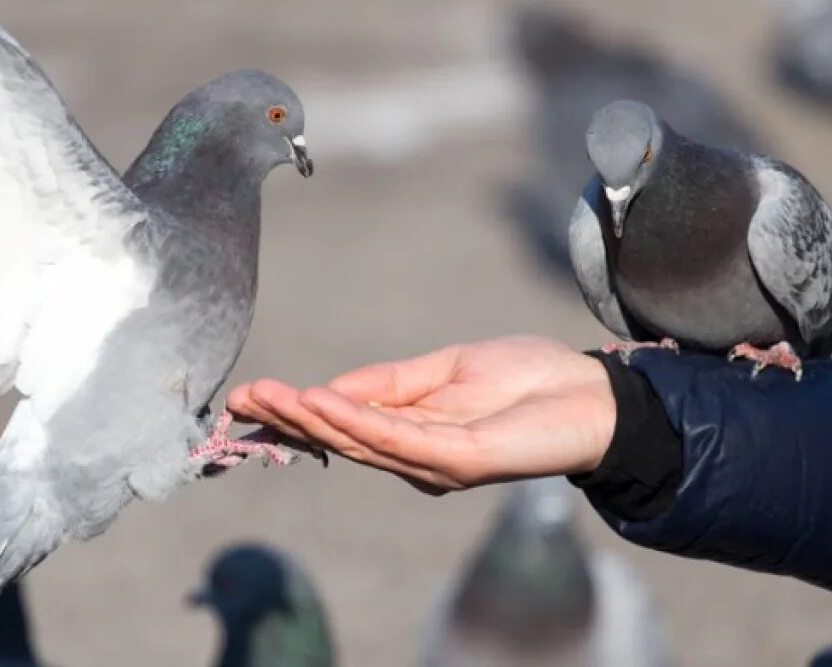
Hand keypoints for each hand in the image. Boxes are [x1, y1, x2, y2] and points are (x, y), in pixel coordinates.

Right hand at [227, 335, 615, 493]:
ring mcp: (434, 462)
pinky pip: (396, 438)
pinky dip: (354, 419)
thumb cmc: (528, 379)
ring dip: (308, 418)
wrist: (592, 394)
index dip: (295, 412)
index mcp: (411, 432)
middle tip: (239, 399)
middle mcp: (415, 455)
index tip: (248, 396)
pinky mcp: (457, 459)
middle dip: (288, 418)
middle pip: (339, 438)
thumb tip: (327, 387)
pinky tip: (320, 400)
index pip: (342, 424)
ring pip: (358, 441)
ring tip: (265, 397)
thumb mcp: (445, 368)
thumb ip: (388, 381)